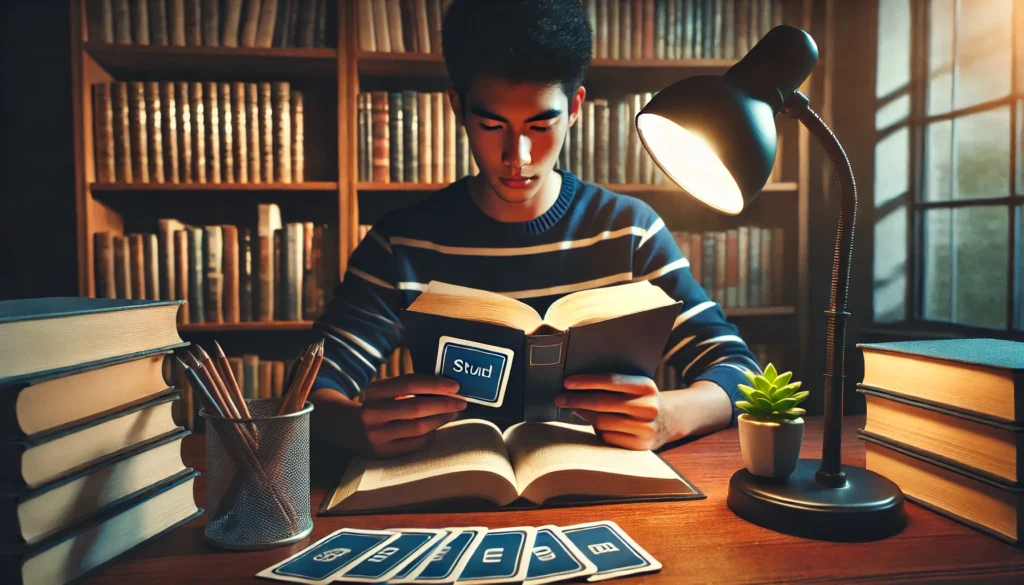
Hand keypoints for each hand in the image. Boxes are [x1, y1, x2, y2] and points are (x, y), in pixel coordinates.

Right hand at [310, 374, 465, 458]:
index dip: (435, 384)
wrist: (345, 428)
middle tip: (462, 402)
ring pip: (418, 427)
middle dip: (444, 404)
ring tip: (452, 413)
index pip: (410, 383)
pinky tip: (435, 429)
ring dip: (440, 420)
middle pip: (417, 407)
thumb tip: (445, 388)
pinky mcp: (381, 452)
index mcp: (374, 391)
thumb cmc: (375, 405)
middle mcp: (372, 412)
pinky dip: (429, 435)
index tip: (455, 386)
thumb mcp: (383, 390)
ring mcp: (375, 434)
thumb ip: (407, 387)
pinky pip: (414, 444)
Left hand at [555, 373, 669, 450]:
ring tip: (572, 408)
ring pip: (602, 422)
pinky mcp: (640, 445)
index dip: (586, 381)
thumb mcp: (636, 385)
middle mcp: (648, 407)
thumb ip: (614, 383)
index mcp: (646, 386)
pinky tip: (591, 423)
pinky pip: (608, 437)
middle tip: (559, 398)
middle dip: (577, 400)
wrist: (670, 420)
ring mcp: (645, 428)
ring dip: (583, 415)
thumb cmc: (643, 398)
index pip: (611, 381)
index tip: (567, 382)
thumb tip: (576, 384)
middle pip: (602, 403)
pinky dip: (596, 430)